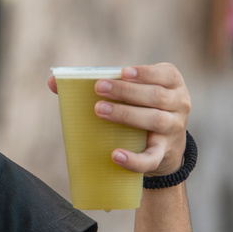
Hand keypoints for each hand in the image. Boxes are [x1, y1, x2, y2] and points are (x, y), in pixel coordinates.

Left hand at [48, 63, 190, 175]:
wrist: (164, 146)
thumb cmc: (139, 108)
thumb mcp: (130, 93)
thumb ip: (97, 83)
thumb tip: (53, 81)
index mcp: (172, 83)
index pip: (164, 75)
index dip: (145, 72)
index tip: (122, 72)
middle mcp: (179, 104)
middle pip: (156, 97)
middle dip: (126, 92)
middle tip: (98, 90)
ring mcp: (173, 129)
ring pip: (154, 121)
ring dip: (126, 115)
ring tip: (99, 111)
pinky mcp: (164, 154)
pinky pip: (151, 158)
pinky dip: (134, 159)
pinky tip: (114, 155)